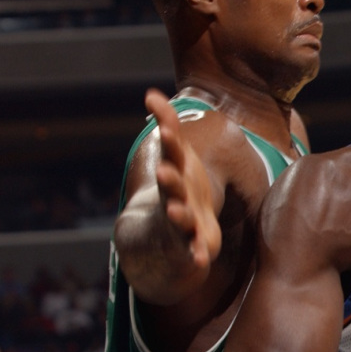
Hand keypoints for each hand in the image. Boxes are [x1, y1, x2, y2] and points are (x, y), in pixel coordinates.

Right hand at [146, 88, 222, 269]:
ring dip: (178, 215)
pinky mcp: (192, 245)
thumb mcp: (177, 156)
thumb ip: (167, 124)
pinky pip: (193, 251)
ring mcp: (180, 222)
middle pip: (171, 188)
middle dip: (169, 180)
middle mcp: (174, 196)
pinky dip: (195, 254)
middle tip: (165, 172)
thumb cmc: (177, 185)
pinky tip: (200, 259)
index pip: (171, 155)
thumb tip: (150, 93)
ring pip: (178, 219)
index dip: (168, 143)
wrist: (164, 235)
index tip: (166, 131)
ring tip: (175, 211)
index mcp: (175, 173)